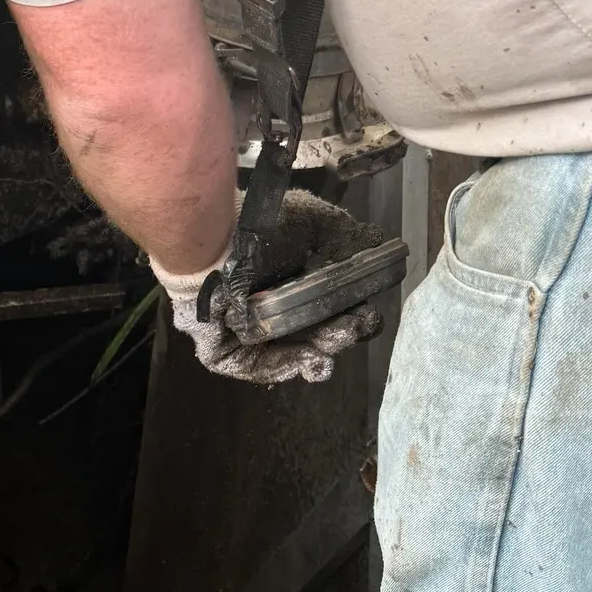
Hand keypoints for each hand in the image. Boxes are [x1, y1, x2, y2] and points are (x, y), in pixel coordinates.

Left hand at [151, 191, 385, 384]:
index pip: (330, 310)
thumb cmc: (258, 225)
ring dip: (325, 350)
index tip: (366, 312)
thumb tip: (378, 243)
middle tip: (355, 324)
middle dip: (343, 334)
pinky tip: (314, 360)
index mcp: (290, 284)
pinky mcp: (226, 354)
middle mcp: (271, 310)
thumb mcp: (311, 221)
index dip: (354, 316)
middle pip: (317, 335)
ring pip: (296, 355)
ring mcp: (248, 335)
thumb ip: (345, 235)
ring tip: (336, 338)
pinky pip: (261, 369)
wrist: (213, 239)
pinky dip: (291, 367)